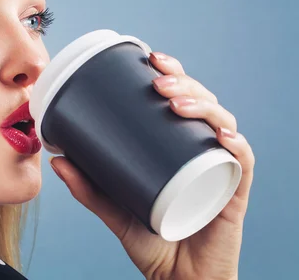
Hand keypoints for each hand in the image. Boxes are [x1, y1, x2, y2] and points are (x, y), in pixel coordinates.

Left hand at [49, 51, 254, 279]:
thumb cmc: (153, 241)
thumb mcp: (115, 209)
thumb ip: (89, 187)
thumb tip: (56, 157)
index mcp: (179, 147)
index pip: (182, 100)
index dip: (172, 74)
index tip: (150, 58)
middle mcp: (202, 151)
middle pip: (202, 104)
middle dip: (183, 83)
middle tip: (158, 79)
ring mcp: (218, 169)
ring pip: (222, 123)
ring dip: (202, 105)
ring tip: (175, 101)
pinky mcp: (232, 193)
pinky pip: (242, 163)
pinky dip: (236, 145)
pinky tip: (221, 135)